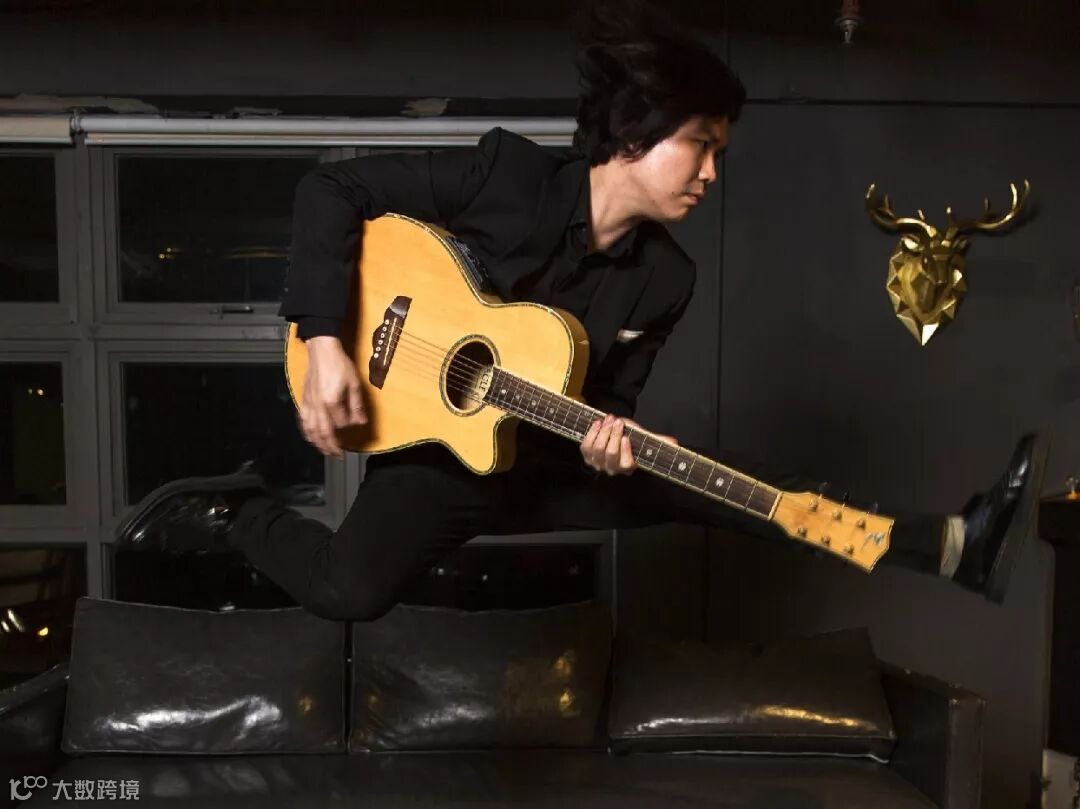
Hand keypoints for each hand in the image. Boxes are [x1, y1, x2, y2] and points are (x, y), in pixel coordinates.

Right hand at [299, 336, 366, 458]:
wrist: (322, 350)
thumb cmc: (339, 364)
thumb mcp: (354, 384)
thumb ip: (357, 405)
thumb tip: (360, 422)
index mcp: (331, 402)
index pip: (341, 423)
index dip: (349, 426)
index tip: (356, 425)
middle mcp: (318, 406)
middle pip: (323, 433)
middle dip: (330, 447)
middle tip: (338, 456)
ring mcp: (309, 403)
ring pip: (310, 430)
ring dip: (318, 443)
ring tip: (324, 451)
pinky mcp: (304, 400)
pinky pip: (303, 420)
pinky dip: (306, 432)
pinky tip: (310, 436)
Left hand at [580, 414, 678, 475]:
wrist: (614, 438)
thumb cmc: (631, 439)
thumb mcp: (645, 439)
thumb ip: (659, 441)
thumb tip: (675, 443)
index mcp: (628, 467)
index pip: (626, 463)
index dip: (625, 451)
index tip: (626, 438)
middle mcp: (612, 468)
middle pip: (610, 453)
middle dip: (613, 435)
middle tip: (617, 421)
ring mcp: (598, 463)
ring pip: (597, 448)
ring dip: (603, 431)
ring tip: (609, 419)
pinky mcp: (587, 456)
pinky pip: (586, 446)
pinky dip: (591, 433)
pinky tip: (598, 423)